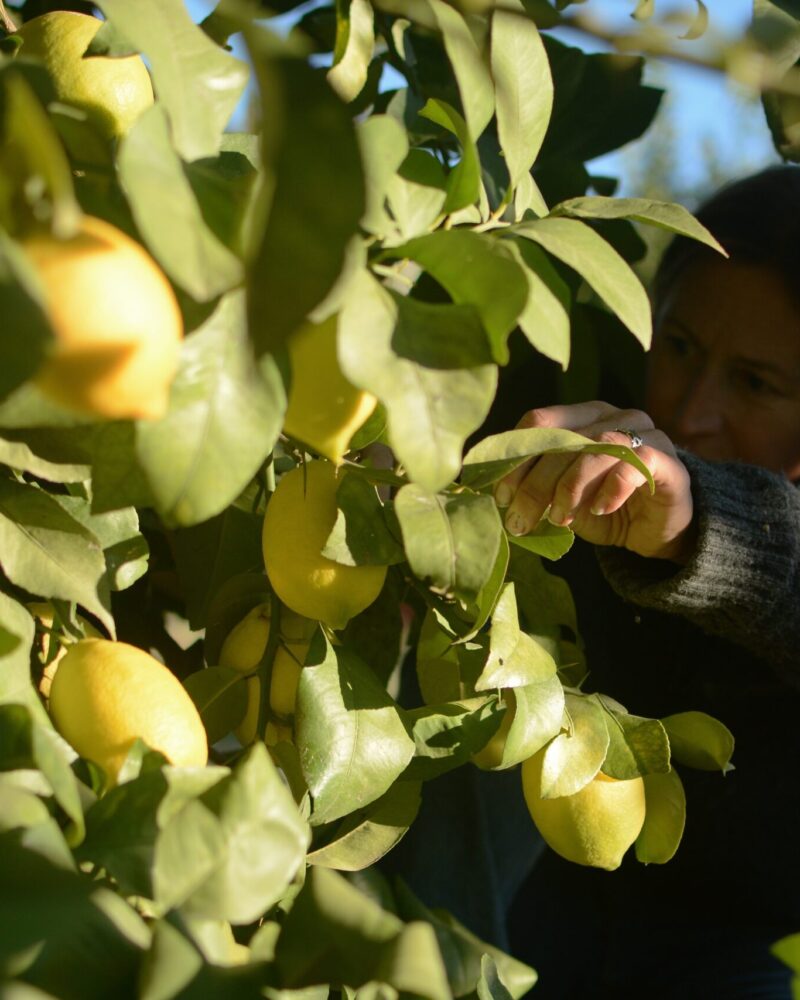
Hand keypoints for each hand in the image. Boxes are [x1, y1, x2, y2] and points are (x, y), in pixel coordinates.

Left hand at [495, 402, 695, 562]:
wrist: (658, 531)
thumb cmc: (603, 508)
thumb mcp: (562, 499)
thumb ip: (537, 490)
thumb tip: (499, 496)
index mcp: (583, 417)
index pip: (540, 421)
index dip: (516, 458)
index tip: (502, 496)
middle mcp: (614, 417)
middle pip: (564, 438)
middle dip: (536, 483)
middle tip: (520, 519)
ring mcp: (645, 435)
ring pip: (597, 448)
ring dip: (570, 487)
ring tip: (559, 518)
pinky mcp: (668, 462)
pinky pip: (634, 465)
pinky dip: (610, 489)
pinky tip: (599, 509)